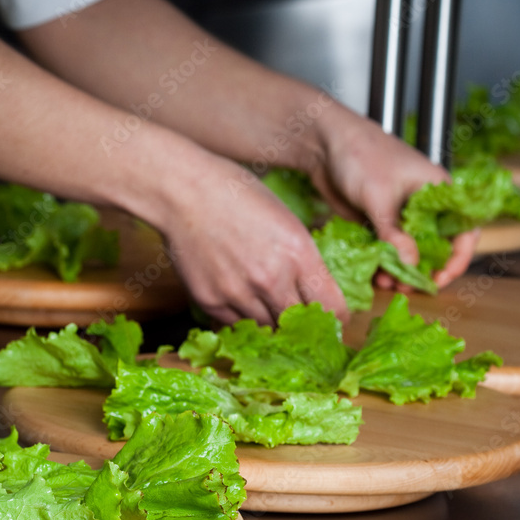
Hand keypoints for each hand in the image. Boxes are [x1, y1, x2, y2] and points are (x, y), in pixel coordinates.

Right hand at [157, 157, 349, 326]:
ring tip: (266, 306)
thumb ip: (304, 261)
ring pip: (267, 327)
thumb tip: (315, 294)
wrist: (184, 192)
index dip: (335, 317)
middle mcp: (272, 279)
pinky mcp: (211, 301)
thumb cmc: (237, 196)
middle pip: (300, 325)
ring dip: (271, 320)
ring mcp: (239, 293)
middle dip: (303, 324)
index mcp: (299, 254)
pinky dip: (242, 317)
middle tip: (301, 322)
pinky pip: (236, 324)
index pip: (333, 308)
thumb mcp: (286, 221)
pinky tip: (241, 299)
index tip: (331, 317)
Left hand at [305, 106, 477, 289]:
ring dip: (400, 270)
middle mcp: (422, 204)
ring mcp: (399, 213)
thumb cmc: (360, 154)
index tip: (440, 278)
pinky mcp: (377, 220)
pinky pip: (386, 248)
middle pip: (434, 246)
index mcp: (437, 189)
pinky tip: (373, 274)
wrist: (324, 142)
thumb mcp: (379, 196)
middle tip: (407, 288)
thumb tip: (410, 264)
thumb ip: (394, 232)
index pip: (462, 229)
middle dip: (423, 270)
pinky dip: (382, 263)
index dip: (457, 258)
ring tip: (385, 284)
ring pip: (408, 251)